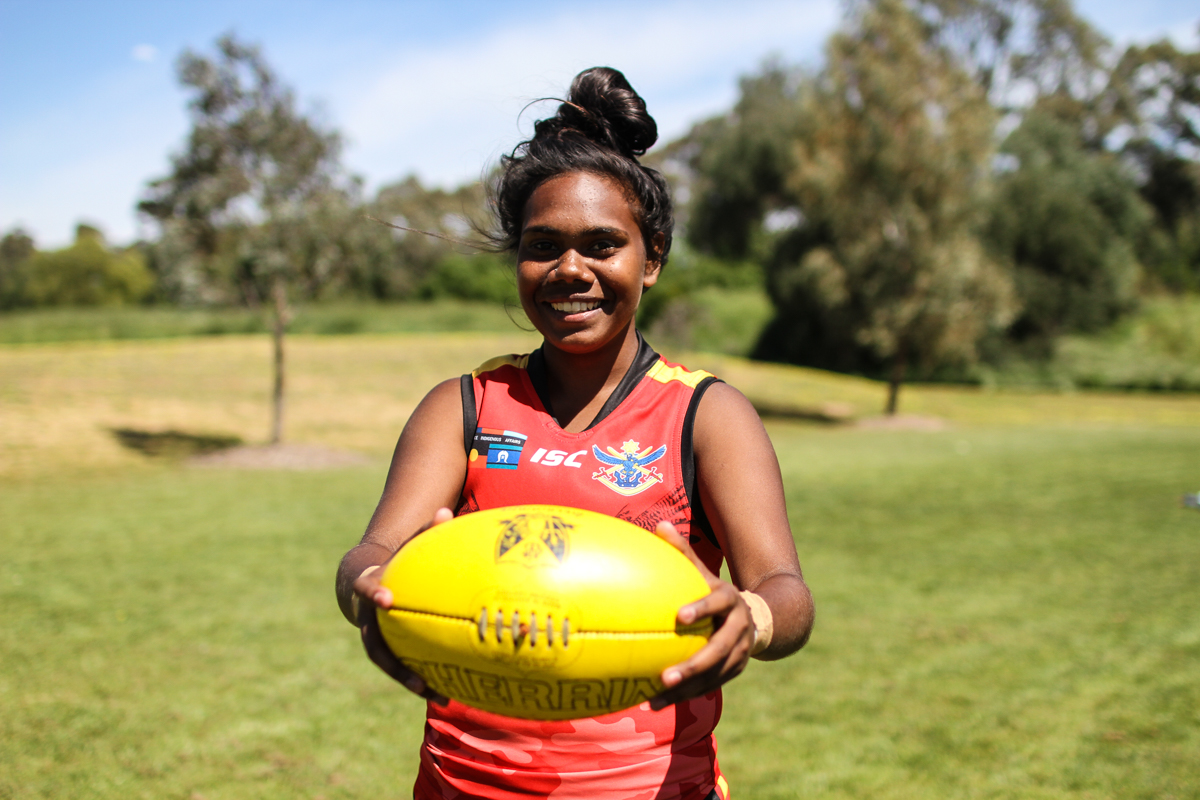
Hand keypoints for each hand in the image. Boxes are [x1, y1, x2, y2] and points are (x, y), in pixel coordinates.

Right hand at [354, 507, 453, 703]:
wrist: (359, 579)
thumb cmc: (392, 561)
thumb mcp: (404, 545)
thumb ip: (424, 532)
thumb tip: (445, 511)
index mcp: (369, 587)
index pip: (366, 589)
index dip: (373, 594)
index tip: (386, 599)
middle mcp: (367, 617)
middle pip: (373, 643)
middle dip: (393, 662)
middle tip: (416, 678)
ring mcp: (373, 634)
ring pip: (387, 662)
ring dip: (408, 680)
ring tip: (437, 695)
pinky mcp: (385, 646)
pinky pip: (400, 666)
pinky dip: (419, 679)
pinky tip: (446, 692)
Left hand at [650, 521, 754, 709]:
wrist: (759, 619)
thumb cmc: (717, 593)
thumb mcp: (705, 573)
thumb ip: (684, 553)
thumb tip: (659, 525)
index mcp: (730, 600)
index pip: (717, 603)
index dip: (701, 609)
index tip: (679, 616)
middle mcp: (738, 629)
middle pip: (718, 650)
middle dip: (693, 665)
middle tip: (666, 676)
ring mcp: (739, 653)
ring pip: (713, 675)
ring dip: (685, 689)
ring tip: (655, 698)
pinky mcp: (733, 671)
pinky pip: (708, 686)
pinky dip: (685, 696)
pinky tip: (656, 702)